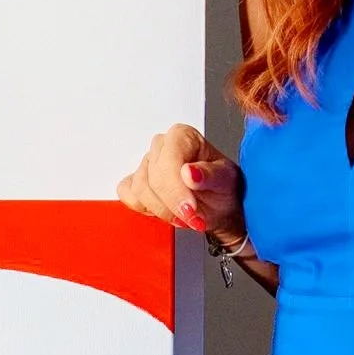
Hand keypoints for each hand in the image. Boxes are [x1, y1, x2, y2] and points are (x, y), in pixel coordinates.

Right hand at [118, 124, 245, 238]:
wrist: (219, 206)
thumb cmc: (223, 188)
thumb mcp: (226, 181)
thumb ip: (209, 175)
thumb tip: (189, 172)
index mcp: (183, 137)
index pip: (168, 160)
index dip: (176, 189)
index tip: (190, 208)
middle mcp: (162, 147)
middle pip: (153, 178)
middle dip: (172, 204)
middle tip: (192, 217)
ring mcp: (146, 164)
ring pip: (140, 190)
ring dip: (162, 210)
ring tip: (183, 216)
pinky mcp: (135, 181)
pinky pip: (128, 195)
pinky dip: (145, 208)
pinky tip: (165, 210)